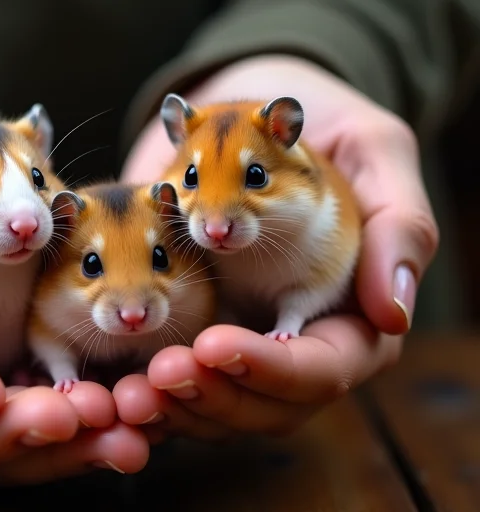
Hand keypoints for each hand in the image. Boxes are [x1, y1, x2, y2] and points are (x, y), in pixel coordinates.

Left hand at [117, 54, 437, 438]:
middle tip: (159, 372)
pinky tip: (112, 385)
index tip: (214, 344)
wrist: (252, 106)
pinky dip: (142, 390)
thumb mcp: (374, 149)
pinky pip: (172, 380)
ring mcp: (241, 339)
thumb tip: (395, 314)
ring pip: (215, 404)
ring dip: (171, 404)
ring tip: (127, 390)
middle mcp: (294, 339)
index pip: (322, 368)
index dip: (271, 368)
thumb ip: (398, 223)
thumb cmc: (324, 124)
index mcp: (348, 313)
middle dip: (211, 394)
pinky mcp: (193, 328)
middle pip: (265, 404)